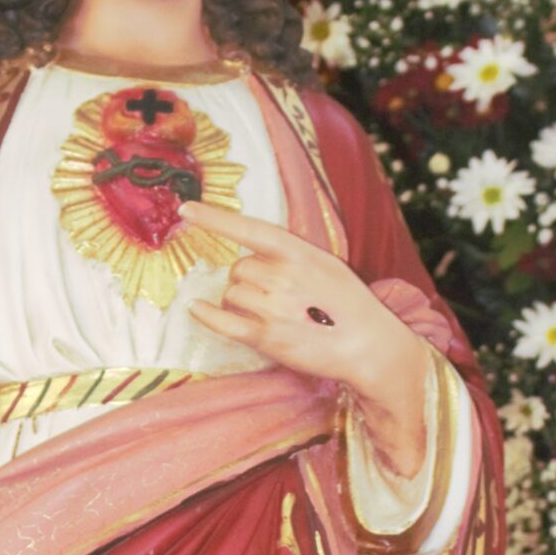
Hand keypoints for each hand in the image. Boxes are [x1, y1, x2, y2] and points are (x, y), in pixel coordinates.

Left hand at [179, 198, 431, 465]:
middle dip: (245, 279)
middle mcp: (282, 277)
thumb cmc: (349, 303)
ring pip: (231, 294)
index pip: (249, 229)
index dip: (215, 218)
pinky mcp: (266, 338)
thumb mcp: (326, 264)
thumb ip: (291, 255)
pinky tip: (197, 309)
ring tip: (271, 313)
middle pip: (237, 269)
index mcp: (299, 253)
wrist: (369, 345)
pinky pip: (222, 321)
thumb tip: (255, 253)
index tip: (187, 209)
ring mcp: (273, 308)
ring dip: (240, 301)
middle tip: (272, 295)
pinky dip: (206, 315)